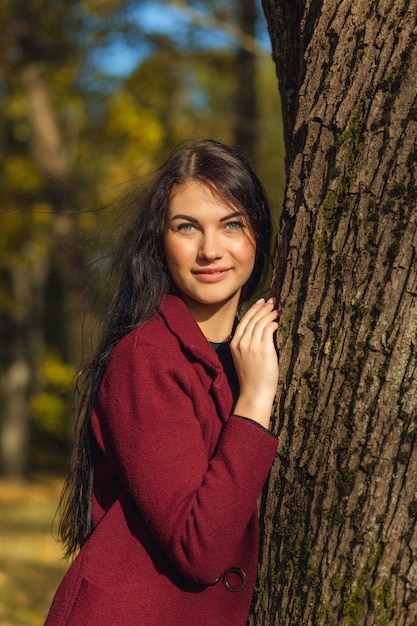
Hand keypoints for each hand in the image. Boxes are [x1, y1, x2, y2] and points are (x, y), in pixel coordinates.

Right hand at [230, 297, 278, 428]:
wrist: (254, 393)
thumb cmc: (251, 378)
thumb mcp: (242, 358)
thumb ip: (247, 344)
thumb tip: (260, 330)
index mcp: (234, 344)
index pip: (244, 320)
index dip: (253, 309)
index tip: (261, 301)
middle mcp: (242, 342)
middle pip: (253, 318)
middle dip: (263, 307)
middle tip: (272, 301)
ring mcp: (252, 345)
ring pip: (261, 322)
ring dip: (270, 313)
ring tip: (277, 310)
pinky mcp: (263, 349)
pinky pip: (268, 329)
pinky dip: (274, 323)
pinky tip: (278, 323)